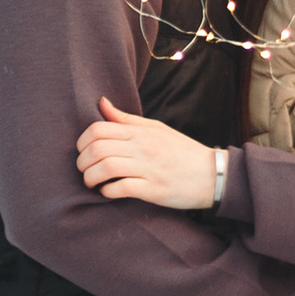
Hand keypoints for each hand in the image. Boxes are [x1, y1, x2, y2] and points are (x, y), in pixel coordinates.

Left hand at [76, 97, 220, 207]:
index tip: (83, 152)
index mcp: (141, 132)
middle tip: (84, 170)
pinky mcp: (154, 189)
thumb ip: (126, 119)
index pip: (99, 129)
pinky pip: (121, 188)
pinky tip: (108, 192)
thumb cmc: (181, 151)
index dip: (82, 142)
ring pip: (106, 168)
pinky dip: (108, 192)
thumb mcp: (155, 129)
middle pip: (97, 149)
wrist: (212, 174)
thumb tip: (101, 102)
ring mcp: (148, 168)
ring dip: (91, 178)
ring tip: (92, 183)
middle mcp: (143, 147)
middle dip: (82, 162)